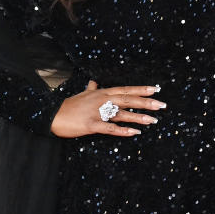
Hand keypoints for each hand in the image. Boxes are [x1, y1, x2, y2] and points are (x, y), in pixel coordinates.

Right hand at [50, 80, 166, 137]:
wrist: (52, 115)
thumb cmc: (69, 105)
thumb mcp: (82, 94)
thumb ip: (91, 88)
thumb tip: (93, 81)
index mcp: (101, 92)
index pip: (125, 89)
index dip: (140, 89)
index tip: (155, 89)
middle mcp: (101, 100)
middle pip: (127, 100)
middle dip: (145, 102)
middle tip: (161, 105)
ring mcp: (97, 112)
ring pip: (121, 114)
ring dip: (138, 117)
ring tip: (152, 120)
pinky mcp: (91, 125)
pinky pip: (110, 128)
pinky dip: (123, 130)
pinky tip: (134, 133)